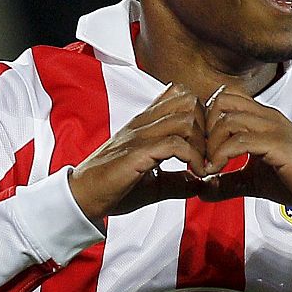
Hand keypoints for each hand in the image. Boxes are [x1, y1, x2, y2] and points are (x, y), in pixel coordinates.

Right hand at [68, 83, 209, 220]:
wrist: (82, 196)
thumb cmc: (114, 188)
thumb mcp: (153, 182)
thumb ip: (177, 180)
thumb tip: (201, 183)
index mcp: (146, 124)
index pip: (180, 95)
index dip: (203, 115)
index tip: (208, 144)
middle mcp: (144, 123)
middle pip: (190, 101)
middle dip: (208, 128)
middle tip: (210, 154)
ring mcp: (140, 135)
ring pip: (186, 118)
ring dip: (203, 144)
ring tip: (204, 166)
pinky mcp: (137, 153)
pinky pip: (176, 143)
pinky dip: (194, 159)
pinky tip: (196, 174)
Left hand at [194, 91, 291, 215]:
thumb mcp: (253, 180)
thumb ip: (228, 181)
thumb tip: (201, 188)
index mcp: (263, 117)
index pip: (225, 98)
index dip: (206, 120)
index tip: (200, 149)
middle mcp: (267, 116)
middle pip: (221, 101)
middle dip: (203, 129)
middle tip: (200, 156)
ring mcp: (273, 128)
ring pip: (227, 119)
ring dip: (210, 144)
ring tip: (207, 167)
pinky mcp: (278, 145)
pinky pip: (239, 141)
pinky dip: (220, 156)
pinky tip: (215, 171)